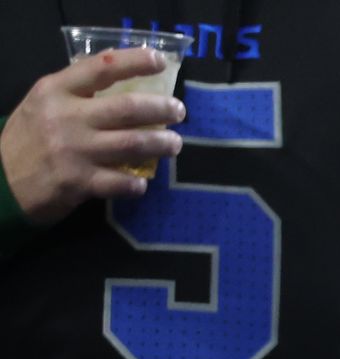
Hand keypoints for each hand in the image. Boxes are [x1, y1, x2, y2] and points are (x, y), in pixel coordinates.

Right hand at [0, 48, 185, 224]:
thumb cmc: (29, 138)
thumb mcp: (43, 103)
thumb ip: (77, 88)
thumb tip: (118, 66)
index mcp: (55, 91)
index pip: (101, 68)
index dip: (134, 62)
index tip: (159, 62)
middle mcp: (66, 117)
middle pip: (127, 108)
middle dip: (161, 108)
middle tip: (178, 111)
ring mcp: (73, 151)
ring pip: (132, 144)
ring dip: (161, 144)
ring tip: (174, 144)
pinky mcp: (78, 182)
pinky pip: (121, 182)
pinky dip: (137, 183)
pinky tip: (143, 182)